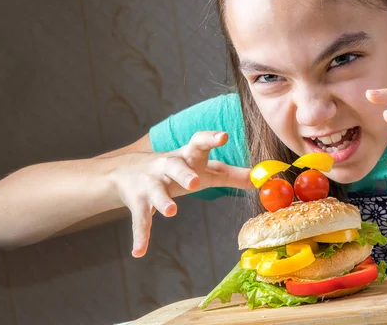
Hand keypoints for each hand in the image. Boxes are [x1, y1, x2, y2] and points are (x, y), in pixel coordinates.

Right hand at [106, 131, 252, 256]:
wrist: (126, 171)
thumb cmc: (177, 170)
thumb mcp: (203, 170)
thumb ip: (231, 174)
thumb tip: (260, 179)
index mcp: (187, 157)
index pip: (198, 142)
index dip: (210, 138)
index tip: (223, 136)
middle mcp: (166, 166)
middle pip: (175, 166)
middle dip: (184, 173)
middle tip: (195, 182)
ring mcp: (150, 183)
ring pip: (156, 192)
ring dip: (163, 201)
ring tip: (171, 212)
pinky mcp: (138, 201)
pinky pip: (140, 220)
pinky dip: (140, 236)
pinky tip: (139, 252)